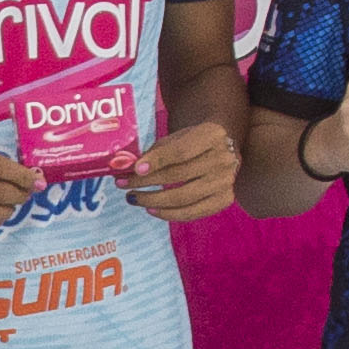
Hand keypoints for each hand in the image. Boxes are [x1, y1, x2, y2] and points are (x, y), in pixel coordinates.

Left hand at [123, 120, 242, 222]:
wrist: (223, 149)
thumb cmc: (193, 142)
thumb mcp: (178, 137)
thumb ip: (157, 152)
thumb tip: (128, 169)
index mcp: (212, 135)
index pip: (181, 151)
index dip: (157, 160)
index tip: (135, 169)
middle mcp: (223, 159)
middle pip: (179, 175)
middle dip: (146, 182)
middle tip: (122, 184)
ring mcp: (226, 181)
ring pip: (184, 197)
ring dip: (153, 200)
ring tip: (133, 198)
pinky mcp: (224, 199)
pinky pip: (193, 212)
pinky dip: (169, 214)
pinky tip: (152, 209)